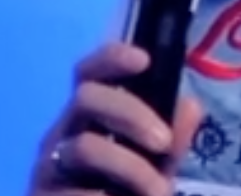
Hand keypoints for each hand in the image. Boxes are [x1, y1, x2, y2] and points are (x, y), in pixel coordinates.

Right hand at [27, 42, 203, 195]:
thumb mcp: (156, 168)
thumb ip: (173, 141)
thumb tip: (191, 106)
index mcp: (88, 119)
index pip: (89, 73)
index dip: (111, 58)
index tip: (144, 59)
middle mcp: (63, 134)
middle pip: (85, 98)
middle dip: (130, 113)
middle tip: (164, 142)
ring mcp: (49, 166)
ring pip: (85, 147)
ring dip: (131, 168)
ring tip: (160, 192)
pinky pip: (80, 192)